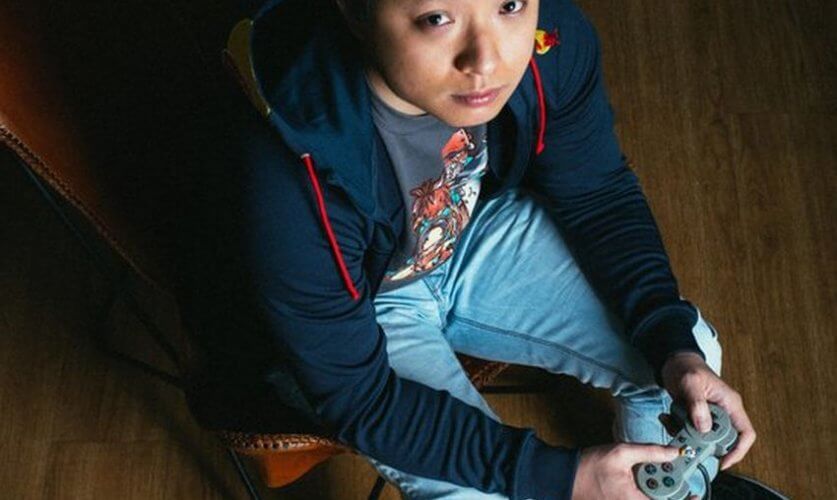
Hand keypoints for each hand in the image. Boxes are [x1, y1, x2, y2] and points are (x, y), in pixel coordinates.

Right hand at [571, 443, 682, 498]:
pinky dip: (648, 494)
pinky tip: (642, 482)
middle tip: (673, 479)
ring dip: (659, 494)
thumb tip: (675, 451)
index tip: (695, 494)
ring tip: (655, 478)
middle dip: (671, 493)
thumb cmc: (590, 466)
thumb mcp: (622, 453)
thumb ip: (651, 452)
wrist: (565, 477)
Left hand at [660, 352, 756, 470]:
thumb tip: (704, 428)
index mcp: (730, 404)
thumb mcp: (690, 383)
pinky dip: (677, 428)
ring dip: (686, 435)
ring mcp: (709, 416)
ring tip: (672, 422)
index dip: (738, 450)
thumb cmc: (685, 367)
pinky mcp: (696, 417)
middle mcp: (723, 412)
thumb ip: (697, 404)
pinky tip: (667, 417)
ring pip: (704, 438)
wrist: (673, 362)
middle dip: (705, 444)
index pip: (746, 433)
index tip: (723, 461)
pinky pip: (690, 431)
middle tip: (686, 440)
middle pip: (723, 440)